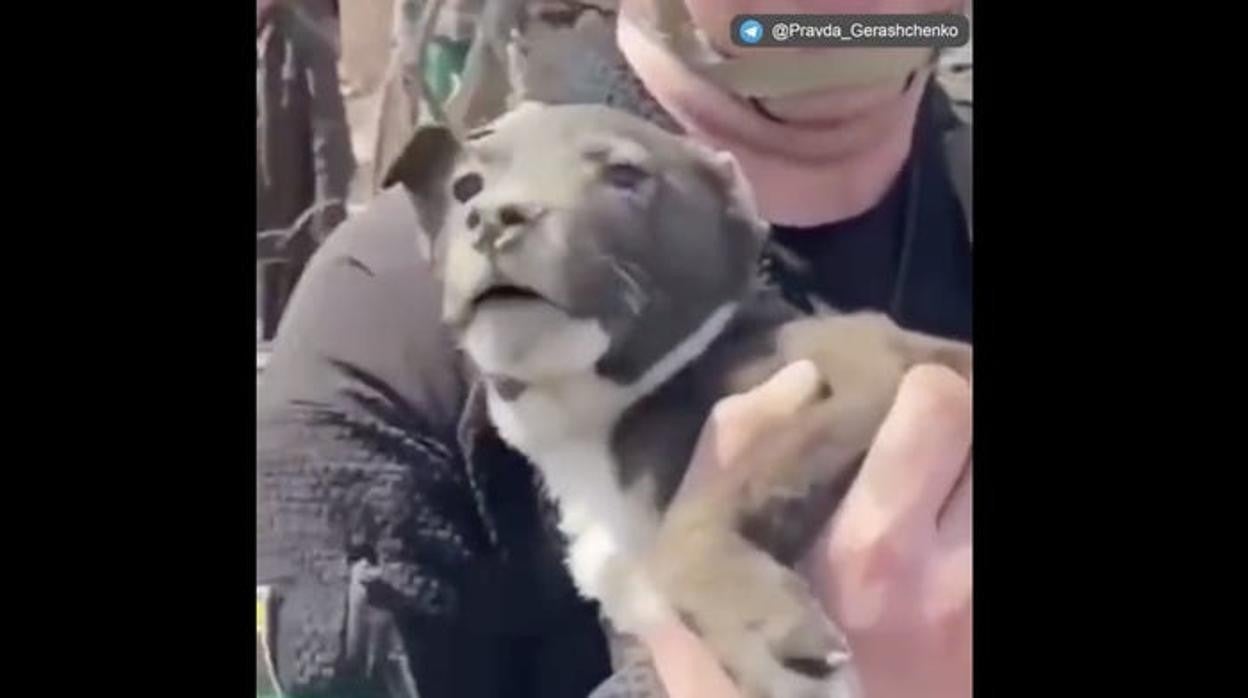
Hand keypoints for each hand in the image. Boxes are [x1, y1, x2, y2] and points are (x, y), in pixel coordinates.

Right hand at [643, 362, 971, 697]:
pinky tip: (946, 530)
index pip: (939, 406)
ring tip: (937, 487)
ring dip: (969, 474)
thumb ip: (727, 464)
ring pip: (996, 479)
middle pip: (989, 431)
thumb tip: (796, 378)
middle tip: (922, 438)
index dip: (914, 388)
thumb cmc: (751, 682)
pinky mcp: (995, 628)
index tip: (882, 404)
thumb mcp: (700, 582)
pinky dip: (973, 520)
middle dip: (956, 420)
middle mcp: (952, 572)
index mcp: (869, 547)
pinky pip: (996, 533)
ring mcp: (983, 603)